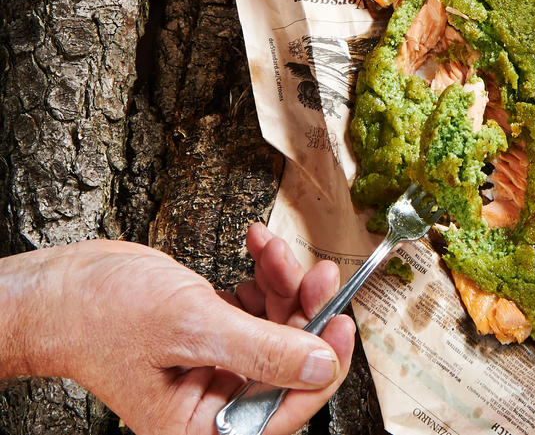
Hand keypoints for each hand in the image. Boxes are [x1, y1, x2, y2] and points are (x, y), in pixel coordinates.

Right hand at [0, 223, 353, 434]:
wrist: (60, 286)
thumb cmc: (98, 315)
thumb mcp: (190, 328)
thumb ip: (262, 350)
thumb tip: (322, 364)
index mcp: (203, 424)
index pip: (288, 406)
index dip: (324, 364)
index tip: (342, 321)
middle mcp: (214, 401)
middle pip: (291, 360)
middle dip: (305, 310)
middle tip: (317, 273)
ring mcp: (218, 365)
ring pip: (280, 327)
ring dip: (284, 284)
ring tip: (272, 250)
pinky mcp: (216, 334)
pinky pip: (259, 307)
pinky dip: (263, 276)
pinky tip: (256, 252)